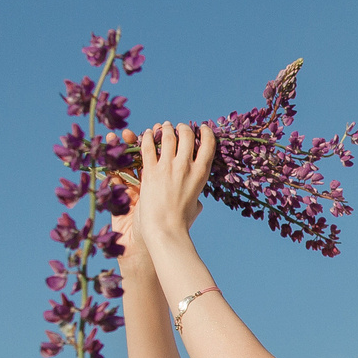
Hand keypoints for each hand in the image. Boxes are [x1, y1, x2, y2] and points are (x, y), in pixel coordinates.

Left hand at [132, 122, 212, 243]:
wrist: (165, 230)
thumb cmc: (181, 223)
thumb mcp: (195, 206)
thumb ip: (196, 197)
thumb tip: (198, 200)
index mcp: (201, 173)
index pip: (208, 144)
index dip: (206, 132)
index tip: (202, 128)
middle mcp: (186, 166)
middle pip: (187, 135)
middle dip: (184, 128)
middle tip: (180, 127)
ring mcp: (167, 167)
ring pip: (168, 136)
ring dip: (166, 128)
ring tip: (163, 126)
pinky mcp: (150, 171)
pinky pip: (148, 146)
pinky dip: (148, 137)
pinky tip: (148, 134)